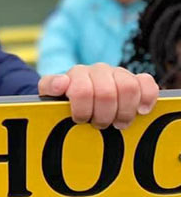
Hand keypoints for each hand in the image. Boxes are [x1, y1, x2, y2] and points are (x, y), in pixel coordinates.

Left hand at [38, 63, 157, 128]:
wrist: (77, 94)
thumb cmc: (65, 100)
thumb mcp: (50, 95)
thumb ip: (50, 87)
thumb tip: (61, 83)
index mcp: (76, 74)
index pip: (82, 90)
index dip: (82, 110)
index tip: (80, 119)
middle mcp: (98, 70)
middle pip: (107, 93)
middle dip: (103, 116)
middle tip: (99, 125)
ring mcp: (117, 74)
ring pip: (129, 88)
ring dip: (124, 111)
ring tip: (117, 123)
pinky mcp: (135, 79)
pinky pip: (147, 83)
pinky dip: (146, 99)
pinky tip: (140, 111)